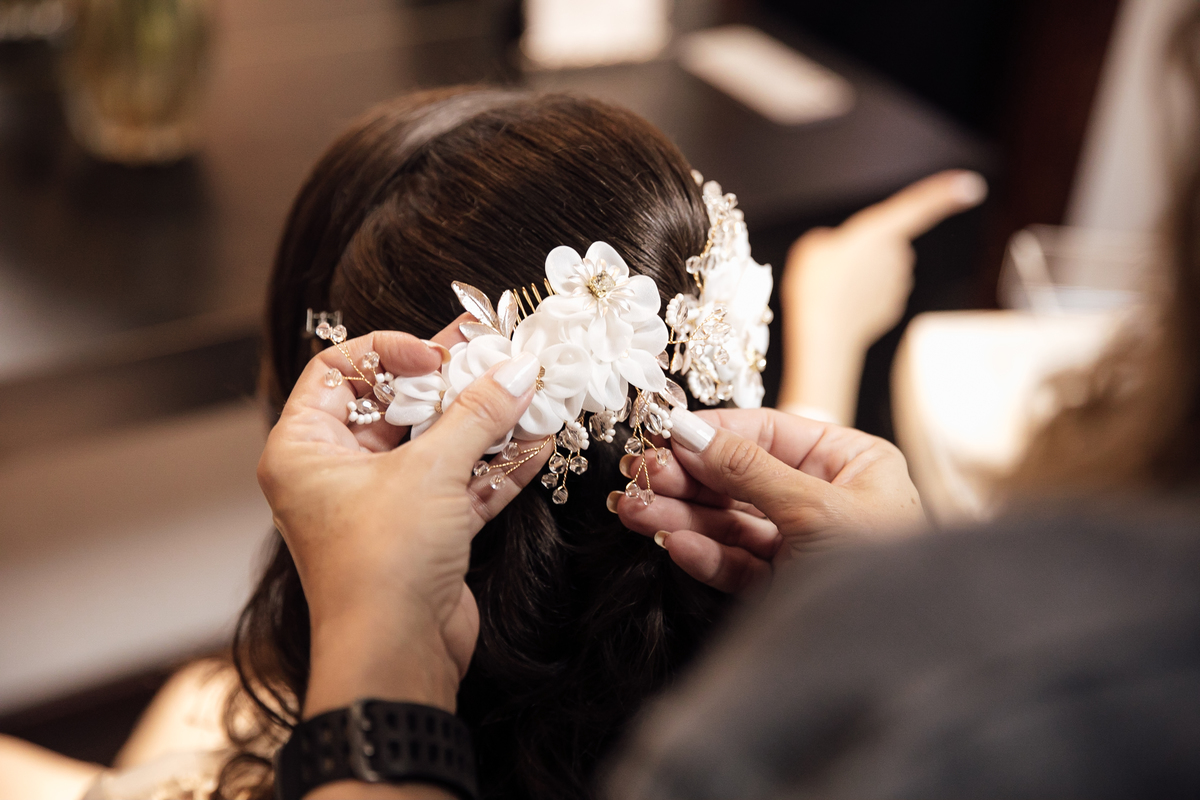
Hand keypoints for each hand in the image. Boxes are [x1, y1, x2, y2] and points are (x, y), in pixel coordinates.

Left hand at [256, 317, 548, 717]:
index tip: (437, 353)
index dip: (388, 352)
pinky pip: (459, 486)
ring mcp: (382, 505)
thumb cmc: (379, 566)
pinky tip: (536, 443)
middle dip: (450, 383)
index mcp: (306, 449)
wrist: (397, 658)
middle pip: (396, 406)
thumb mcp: (429, 472)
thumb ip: (476, 415)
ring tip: (527, 391)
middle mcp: (337, 474)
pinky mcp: (422, 535)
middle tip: (495, 352)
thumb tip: (514, 372)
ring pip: (434, 447)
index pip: (339, 371)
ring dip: (482, 424)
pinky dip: (495, 467)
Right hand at [610, 407, 924, 593]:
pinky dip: (705, 555)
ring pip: (732, 523)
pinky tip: (673, 543)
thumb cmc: (889, 576)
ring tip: (634, 510)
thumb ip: (749, 470)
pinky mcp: (787, 587)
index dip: (714, 433)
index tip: (664, 434)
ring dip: (681, 517)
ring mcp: (804, 545)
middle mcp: (829, 499)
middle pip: (741, 479)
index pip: (770, 433)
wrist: (908, 659)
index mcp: (853, 464)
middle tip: (638, 476)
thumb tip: (693, 435)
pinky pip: (739, 564)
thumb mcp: (818, 510)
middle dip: (687, 480)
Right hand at [777, 169, 986, 423]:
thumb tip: (839, 249)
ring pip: (881, 269)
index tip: (971, 186)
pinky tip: (842, 304)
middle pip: (886, 241)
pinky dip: (861, 297)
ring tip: (834, 288)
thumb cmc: (817, 287)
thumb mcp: (811, 246)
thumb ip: (831, 239)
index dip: (944, 192)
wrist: (823, 334)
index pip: (918, 204)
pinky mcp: (892, 306)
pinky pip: (878, 293)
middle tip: (834, 266)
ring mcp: (897, 283)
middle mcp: (897, 254)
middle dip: (865, 250)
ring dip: (861, 275)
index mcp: (880, 230)